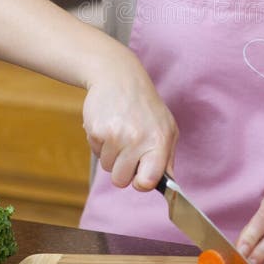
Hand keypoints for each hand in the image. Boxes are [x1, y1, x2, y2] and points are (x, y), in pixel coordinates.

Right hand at [82, 44, 177, 190]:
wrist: (118, 77)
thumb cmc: (145, 106)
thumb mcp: (166, 127)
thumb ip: (167, 158)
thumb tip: (167, 186)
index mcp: (159, 141)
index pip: (148, 181)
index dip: (142, 183)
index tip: (140, 177)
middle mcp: (137, 139)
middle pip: (121, 180)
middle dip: (122, 170)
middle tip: (128, 149)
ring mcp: (116, 135)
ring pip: (107, 168)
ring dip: (111, 155)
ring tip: (119, 132)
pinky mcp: (97, 130)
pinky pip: (96, 152)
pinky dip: (100, 144)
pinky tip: (109, 125)